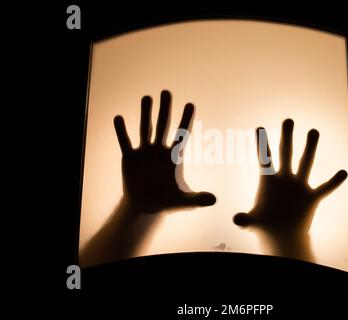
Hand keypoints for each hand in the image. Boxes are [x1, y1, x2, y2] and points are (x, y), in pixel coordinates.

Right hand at [114, 90, 215, 213]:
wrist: (147, 207)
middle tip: (166, 91)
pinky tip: (118, 118)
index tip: (190, 103)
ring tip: (147, 97)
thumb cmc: (168, 201)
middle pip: (163, 125)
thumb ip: (198, 199)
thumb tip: (214, 200)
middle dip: (165, 109)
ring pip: (145, 129)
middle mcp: (160, 150)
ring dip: (145, 113)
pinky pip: (125, 142)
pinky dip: (122, 131)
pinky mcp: (130, 158)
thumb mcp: (185, 202)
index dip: (186, 119)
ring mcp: (145, 153)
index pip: (182, 134)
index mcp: (175, 156)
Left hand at [233, 119, 346, 258]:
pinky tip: (343, 172)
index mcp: (268, 180)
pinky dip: (333, 182)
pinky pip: (325, 189)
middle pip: (286, 154)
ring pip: (306, 163)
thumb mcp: (252, 223)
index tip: (259, 128)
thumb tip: (236, 220)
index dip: (261, 144)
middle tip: (288, 119)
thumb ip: (245, 221)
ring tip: (313, 130)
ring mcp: (299, 187)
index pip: (264, 159)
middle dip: (287, 137)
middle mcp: (284, 179)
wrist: (281, 235)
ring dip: (310, 148)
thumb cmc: (264, 224)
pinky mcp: (311, 199)